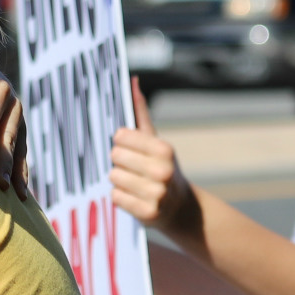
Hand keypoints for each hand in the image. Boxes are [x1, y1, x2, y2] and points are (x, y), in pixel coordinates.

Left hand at [110, 81, 196, 236]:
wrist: (181, 207)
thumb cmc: (161, 167)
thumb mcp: (156, 141)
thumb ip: (141, 113)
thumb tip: (132, 81)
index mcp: (164, 149)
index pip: (120, 136)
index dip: (122, 143)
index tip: (131, 148)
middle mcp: (162, 171)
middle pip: (114, 157)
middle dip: (120, 162)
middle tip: (134, 169)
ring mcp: (156, 194)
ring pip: (113, 178)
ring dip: (120, 181)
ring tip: (136, 183)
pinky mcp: (147, 213)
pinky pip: (115, 198)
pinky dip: (121, 197)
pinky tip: (135, 197)